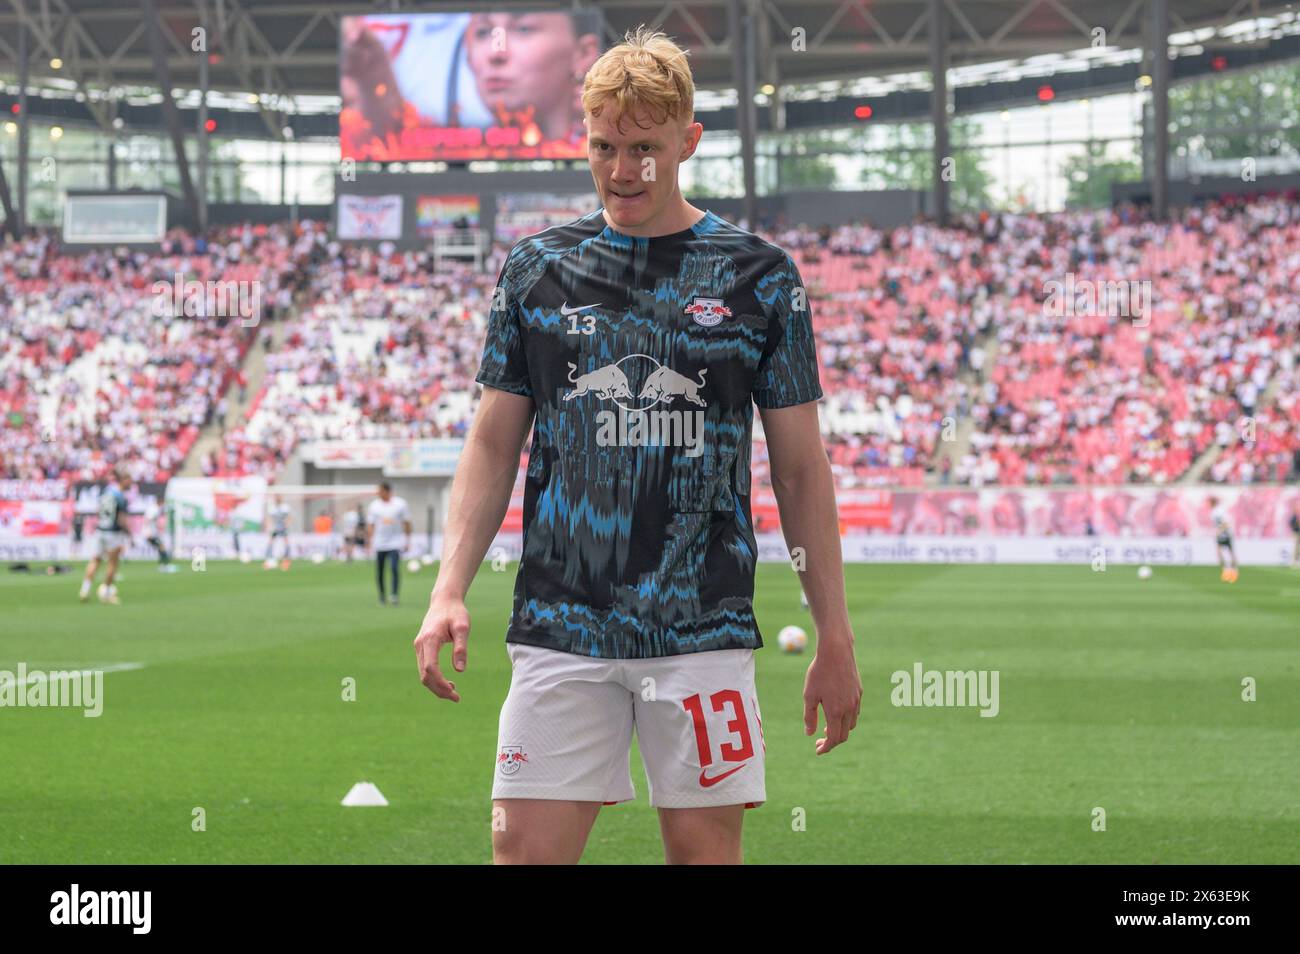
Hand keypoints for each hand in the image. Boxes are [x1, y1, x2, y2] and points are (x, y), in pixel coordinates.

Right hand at [413, 596, 469, 701]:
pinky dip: (434, 679)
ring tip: (454, 693)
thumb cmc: (455, 613)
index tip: (454, 692)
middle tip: (456, 698)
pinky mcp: (421, 648)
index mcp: (430, 639)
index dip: (440, 683)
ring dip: (436, 686)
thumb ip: (461, 648)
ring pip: (423, 674)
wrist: (444, 601)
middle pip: (424, 675)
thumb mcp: (463, 627)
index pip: (430, 668)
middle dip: (439, 689)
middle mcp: (420, 645)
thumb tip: (460, 671)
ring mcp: (419, 647)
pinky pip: (424, 668)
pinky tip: (448, 683)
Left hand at [802, 635, 861, 754]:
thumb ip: (810, 716)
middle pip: (844, 735)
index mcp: (836, 712)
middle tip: (818, 741)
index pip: (834, 739)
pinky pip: (855, 713)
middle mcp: (849, 709)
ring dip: (840, 731)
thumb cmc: (819, 672)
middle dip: (832, 742)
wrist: (837, 652)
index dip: (826, 748)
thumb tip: (809, 734)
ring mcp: (856, 700)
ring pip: (851, 725)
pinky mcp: (859, 692)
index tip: (817, 750)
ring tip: (827, 728)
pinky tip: (836, 713)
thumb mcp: (809, 695)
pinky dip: (846, 719)